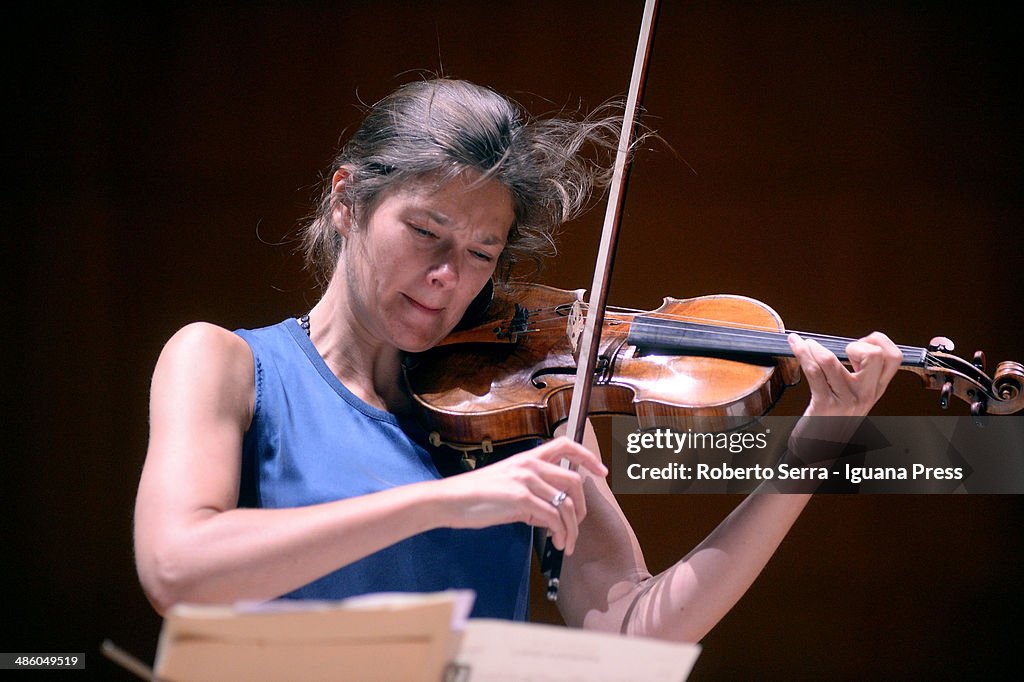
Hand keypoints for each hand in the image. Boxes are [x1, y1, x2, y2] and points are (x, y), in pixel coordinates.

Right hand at [436, 436, 606, 554]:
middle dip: (582, 509)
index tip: (602, 472)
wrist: (450, 500)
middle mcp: (530, 465)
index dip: (588, 457)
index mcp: (528, 458)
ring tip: (565, 544)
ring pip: (567, 505)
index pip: (566, 446)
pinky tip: (555, 542)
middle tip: (577, 527)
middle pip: (575, 482)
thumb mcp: (508, 488)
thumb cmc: (476, 496)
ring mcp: (526, 480)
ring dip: (571, 530)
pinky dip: (560, 533)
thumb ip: (531, 495)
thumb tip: (548, 514)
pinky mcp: (521, 499)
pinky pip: (553, 518)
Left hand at [788, 331, 901, 417]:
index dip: (878, 342)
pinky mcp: (823, 405)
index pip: (894, 357)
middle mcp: (865, 394)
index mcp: (876, 389)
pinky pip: (813, 372)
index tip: (860, 344)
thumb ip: (860, 376)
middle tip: (841, 349)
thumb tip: (851, 346)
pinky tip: (796, 346)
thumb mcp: (855, 398)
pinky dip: (801, 353)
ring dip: (813, 347)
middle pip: (875, 356)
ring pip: (831, 361)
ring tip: (804, 343)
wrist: (820, 451)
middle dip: (857, 344)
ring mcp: (845, 400)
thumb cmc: (834, 421)